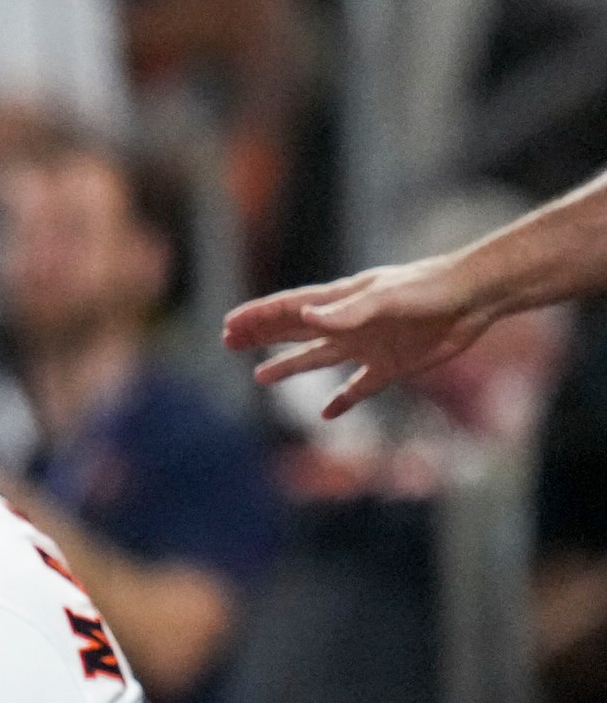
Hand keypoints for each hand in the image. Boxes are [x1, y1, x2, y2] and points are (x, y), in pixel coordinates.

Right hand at [223, 254, 493, 420]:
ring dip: (290, 366)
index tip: (230, 325)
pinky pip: (359, 387)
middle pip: (295, 331)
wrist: (473, 297)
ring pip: (319, 358)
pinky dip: (343, 400)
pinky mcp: (390, 366)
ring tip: (261, 377)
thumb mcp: (386, 297)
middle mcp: (348, 324)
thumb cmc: (429, 289)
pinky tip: (328, 413)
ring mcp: (367, 346)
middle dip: (262, 336)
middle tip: (229, 342)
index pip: (289, 310)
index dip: (258, 317)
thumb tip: (307, 319)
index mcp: (341, 302)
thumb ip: (346, 311)